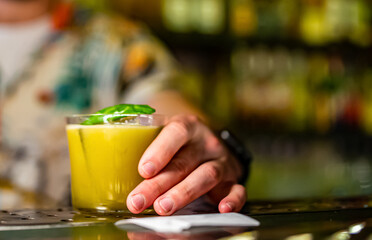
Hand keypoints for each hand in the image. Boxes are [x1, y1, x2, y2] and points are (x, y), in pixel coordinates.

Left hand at [126, 115, 245, 214]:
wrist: (209, 144)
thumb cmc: (179, 144)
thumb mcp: (163, 134)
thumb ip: (140, 140)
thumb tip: (100, 144)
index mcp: (187, 127)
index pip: (175, 132)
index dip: (160, 150)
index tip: (143, 169)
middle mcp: (205, 142)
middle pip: (184, 162)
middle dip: (160, 184)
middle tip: (138, 201)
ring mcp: (221, 161)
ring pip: (206, 176)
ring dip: (184, 193)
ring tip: (164, 208)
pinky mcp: (233, 179)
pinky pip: (237, 189)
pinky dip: (232, 200)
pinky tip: (221, 210)